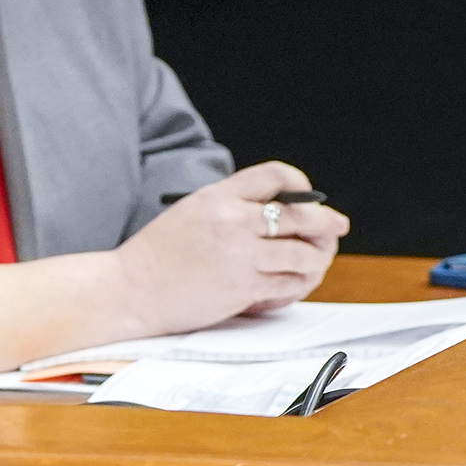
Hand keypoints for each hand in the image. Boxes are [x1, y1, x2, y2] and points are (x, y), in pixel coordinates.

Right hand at [112, 161, 350, 337]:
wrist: (128, 289)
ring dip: (317, 260)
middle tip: (337, 227)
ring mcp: (241, 255)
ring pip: (306, 254)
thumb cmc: (155, 256)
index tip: (309, 195)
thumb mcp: (190, 214)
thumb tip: (276, 212)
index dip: (300, 183)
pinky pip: (290, 284)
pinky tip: (288, 287)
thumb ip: (228, 208)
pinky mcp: (245, 287)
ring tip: (313, 265)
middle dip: (328, 223)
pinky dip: (296, 287)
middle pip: (303, 215)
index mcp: (217, 196)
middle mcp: (232, 220)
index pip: (275, 176)